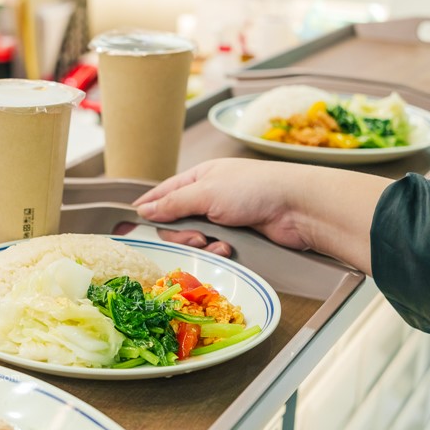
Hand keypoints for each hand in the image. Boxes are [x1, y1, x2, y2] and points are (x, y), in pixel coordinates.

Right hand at [133, 158, 309, 250]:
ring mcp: (222, 217)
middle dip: (182, 234)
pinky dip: (217, 251)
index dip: (149, 208)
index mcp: (199, 177)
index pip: (163, 193)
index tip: (132, 224)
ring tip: (216, 243)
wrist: (297, 208)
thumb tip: (143, 209)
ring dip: (201, 245)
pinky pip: (213, 248)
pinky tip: (228, 249)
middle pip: (175, 222)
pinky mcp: (236, 236)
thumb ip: (172, 203)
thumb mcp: (206, 192)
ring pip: (194, 238)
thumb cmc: (254, 189)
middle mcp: (208, 196)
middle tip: (197, 237)